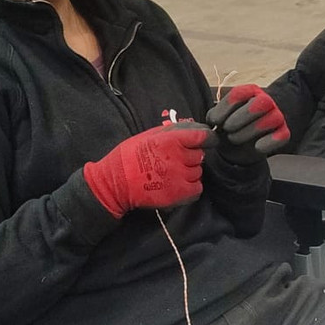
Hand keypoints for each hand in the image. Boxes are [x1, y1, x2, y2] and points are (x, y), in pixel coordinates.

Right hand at [83, 122, 213, 217]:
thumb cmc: (128, 157)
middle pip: (200, 156)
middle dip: (191, 158)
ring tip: (172, 175)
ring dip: (190, 173)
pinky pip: (197, 189)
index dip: (209, 139)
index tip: (209, 141)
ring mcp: (180, 176)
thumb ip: (172, 132)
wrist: (115, 183)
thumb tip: (192, 130)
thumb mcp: (148, 135)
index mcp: (171, 140)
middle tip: (176, 161)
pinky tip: (178, 186)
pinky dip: (191, 188)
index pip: (202, 137)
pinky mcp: (179, 194)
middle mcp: (178, 157)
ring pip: (198, 173)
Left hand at [205, 84, 289, 164]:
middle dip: (240, 118)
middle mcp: (266, 101)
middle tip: (227, 129)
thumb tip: (213, 121)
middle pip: (261, 102)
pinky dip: (268, 142)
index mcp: (249, 92)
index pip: (239, 94)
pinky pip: (282, 136)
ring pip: (273, 118)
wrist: (238, 147)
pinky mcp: (283, 133)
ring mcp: (277, 117)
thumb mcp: (218, 119)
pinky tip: (256, 147)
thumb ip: (214, 116)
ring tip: (235, 138)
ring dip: (250, 130)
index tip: (215, 122)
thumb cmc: (228, 128)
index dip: (225, 108)